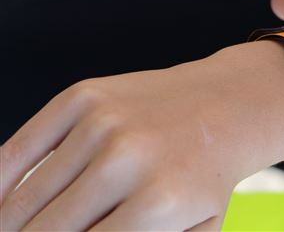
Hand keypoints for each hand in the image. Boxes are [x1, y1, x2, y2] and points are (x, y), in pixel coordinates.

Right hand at [0, 42, 283, 230]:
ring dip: (11, 222)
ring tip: (14, 230)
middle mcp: (127, 158)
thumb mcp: (195, 230)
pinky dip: (0, 180)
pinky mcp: (83, 96)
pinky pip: (18, 148)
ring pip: (24, 197)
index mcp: (158, 202)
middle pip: (46, 229)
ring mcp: (102, 123)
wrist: (228, 106)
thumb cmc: (204, 178)